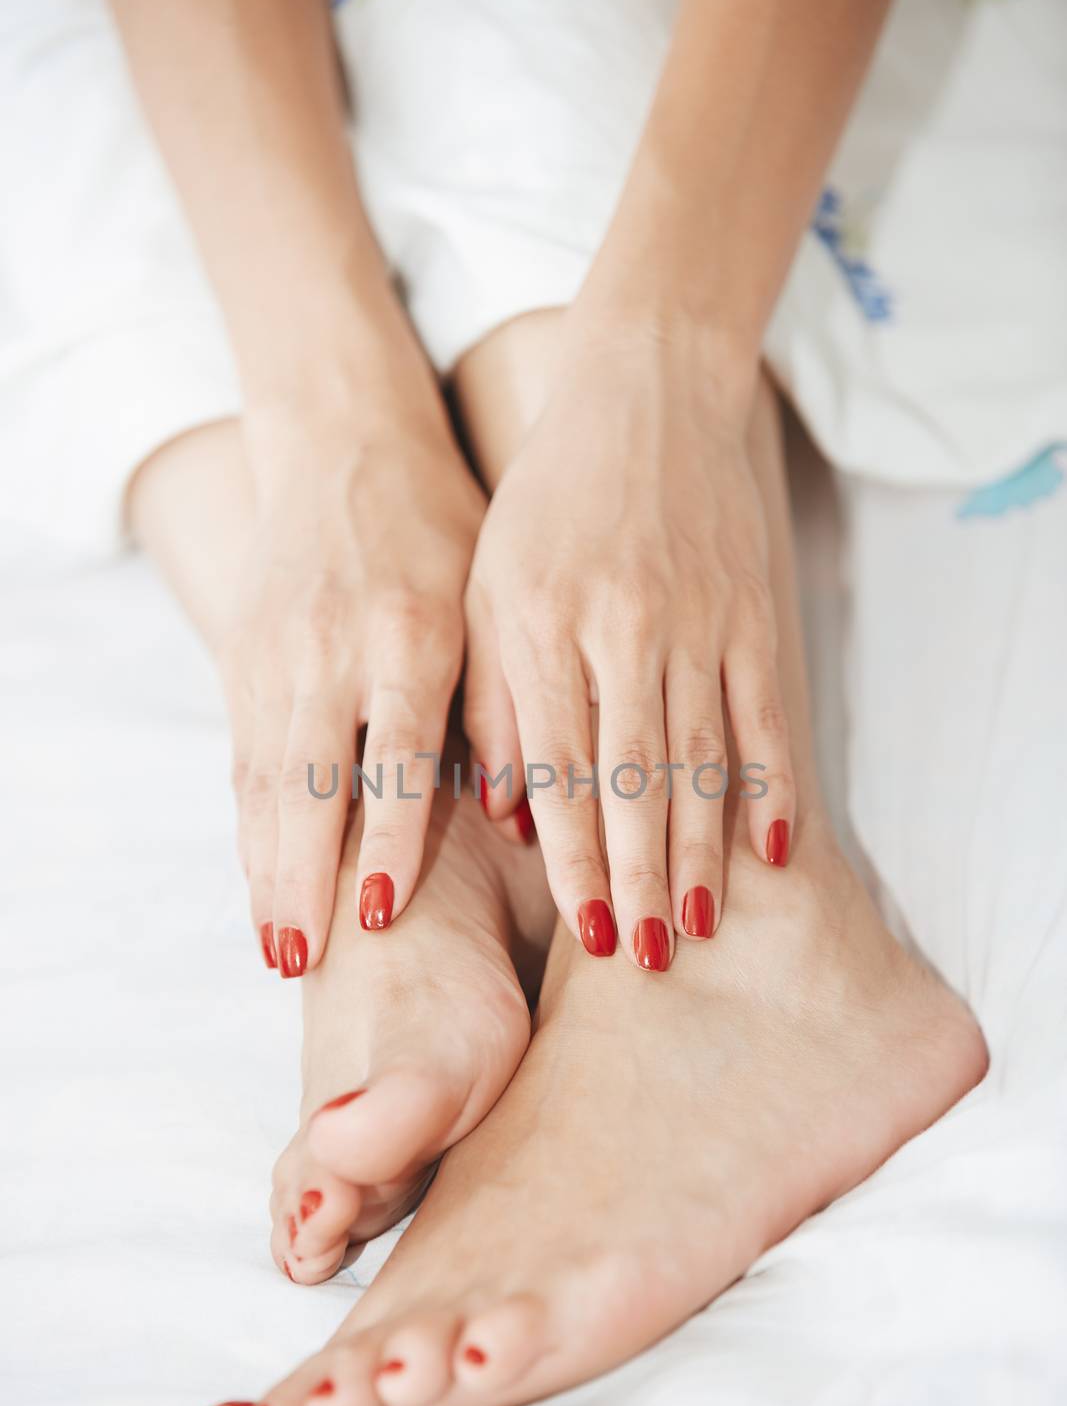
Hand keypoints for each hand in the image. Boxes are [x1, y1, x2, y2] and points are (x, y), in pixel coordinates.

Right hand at [223, 380, 483, 975]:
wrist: (343, 443)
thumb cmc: (442, 528)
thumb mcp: (486, 593)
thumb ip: (497, 697)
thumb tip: (518, 814)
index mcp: (408, 631)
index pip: (393, 753)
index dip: (387, 837)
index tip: (379, 914)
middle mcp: (330, 647)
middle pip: (308, 782)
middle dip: (304, 877)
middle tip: (302, 962)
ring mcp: (274, 654)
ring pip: (263, 779)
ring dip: (266, 868)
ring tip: (276, 947)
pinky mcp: (240, 659)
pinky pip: (243, 759)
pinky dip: (250, 827)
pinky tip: (259, 881)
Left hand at [464, 322, 794, 970]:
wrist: (645, 393)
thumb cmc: (547, 503)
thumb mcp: (487, 585)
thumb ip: (491, 697)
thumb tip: (504, 812)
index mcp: (540, 627)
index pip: (556, 765)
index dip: (573, 854)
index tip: (587, 927)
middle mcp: (618, 629)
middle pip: (630, 778)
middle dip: (637, 875)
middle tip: (643, 955)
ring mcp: (694, 619)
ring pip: (698, 757)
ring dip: (699, 850)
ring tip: (697, 925)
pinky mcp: (749, 609)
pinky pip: (761, 712)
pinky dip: (768, 781)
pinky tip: (769, 848)